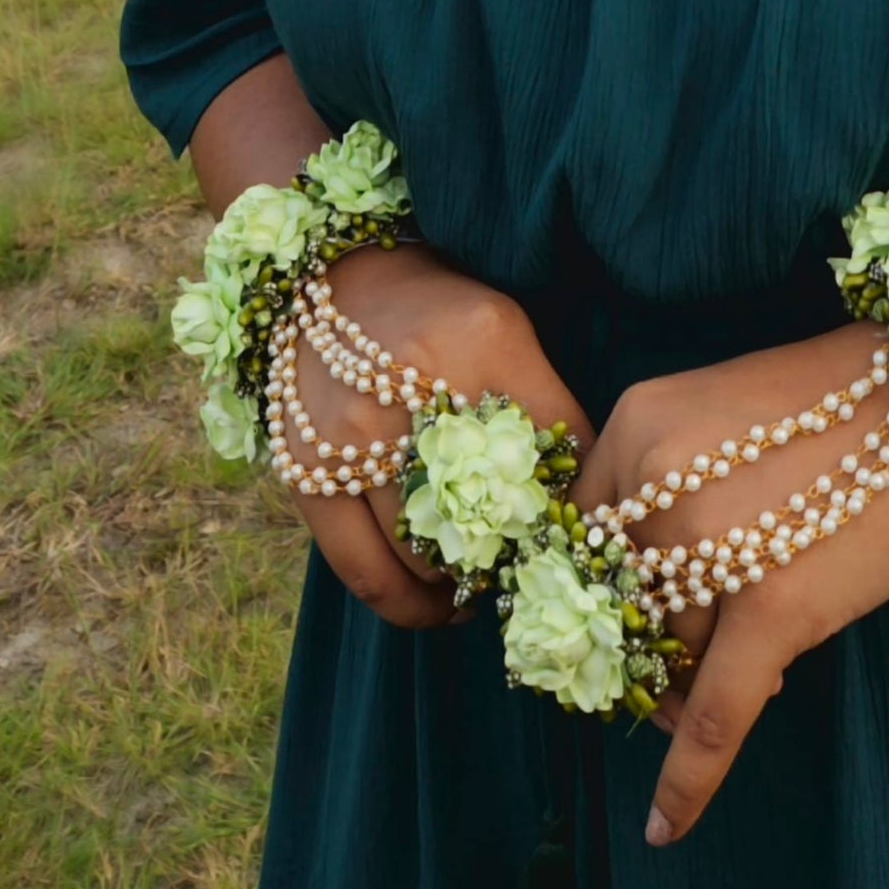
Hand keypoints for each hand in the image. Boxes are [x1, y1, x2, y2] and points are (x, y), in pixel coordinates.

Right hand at [280, 243, 595, 628]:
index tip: (578, 532)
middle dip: (516, 554)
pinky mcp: (307, 474)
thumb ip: (545, 401)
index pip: (557, 446)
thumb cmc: (438, 311)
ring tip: (484, 585)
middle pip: (490, 514)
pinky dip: (407, 605)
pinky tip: (437, 607)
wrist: (337, 281)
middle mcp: (416, 391)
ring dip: (464, 584)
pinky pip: (364, 570)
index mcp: (485, 342)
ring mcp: (354, 436)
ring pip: (427, 553)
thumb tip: (581, 491)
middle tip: (529, 567)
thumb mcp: (507, 329)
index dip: (573, 503)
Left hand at [571, 326, 888, 844]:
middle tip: (697, 658)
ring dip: (709, 667)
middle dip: (657, 646)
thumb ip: (662, 482)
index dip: (607, 594)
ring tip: (772, 632)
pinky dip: (688, 780)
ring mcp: (707, 549)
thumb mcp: (717, 412)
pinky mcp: (770, 610)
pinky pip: (712, 718)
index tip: (631, 621)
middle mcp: (654, 486)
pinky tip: (666, 825)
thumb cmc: (833, 404)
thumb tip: (635, 603)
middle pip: (625, 607)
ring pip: (676, 654)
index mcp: (635, 425)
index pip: (583, 542)